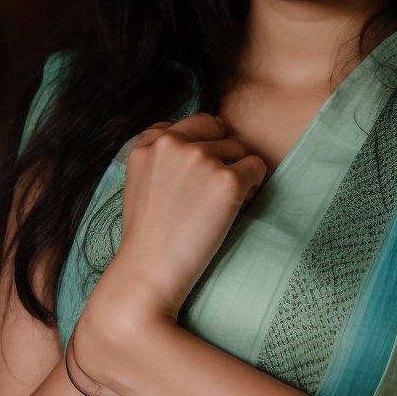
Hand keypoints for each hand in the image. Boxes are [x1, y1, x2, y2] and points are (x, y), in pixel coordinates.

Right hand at [93, 111, 266, 322]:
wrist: (148, 272)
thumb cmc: (147, 237)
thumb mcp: (139, 182)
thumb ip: (162, 155)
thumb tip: (201, 139)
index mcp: (147, 142)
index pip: (192, 123)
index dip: (204, 146)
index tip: (198, 177)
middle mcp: (172, 142)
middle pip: (218, 130)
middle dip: (223, 155)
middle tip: (212, 193)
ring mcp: (200, 158)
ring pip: (239, 147)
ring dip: (238, 172)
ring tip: (220, 205)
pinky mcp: (226, 179)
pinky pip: (257, 167)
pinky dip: (253, 187)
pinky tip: (233, 210)